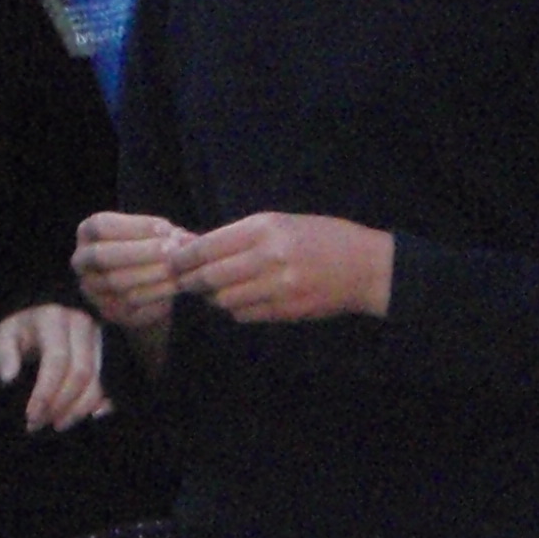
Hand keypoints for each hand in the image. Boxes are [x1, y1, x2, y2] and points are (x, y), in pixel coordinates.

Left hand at [0, 303, 111, 431]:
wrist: (39, 321)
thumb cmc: (19, 332)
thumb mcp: (3, 336)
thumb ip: (3, 354)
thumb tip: (8, 378)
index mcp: (54, 319)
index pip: (57, 360)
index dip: (45, 392)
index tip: (31, 416)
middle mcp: (82, 325)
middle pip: (80, 373)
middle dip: (60, 405)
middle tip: (39, 424)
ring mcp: (98, 341)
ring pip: (95, 383)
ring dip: (76, 411)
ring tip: (55, 424)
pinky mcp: (106, 356)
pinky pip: (106, 388)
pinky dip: (94, 408)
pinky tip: (76, 419)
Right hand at [73, 211, 188, 333]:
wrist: (151, 289)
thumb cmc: (149, 251)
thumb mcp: (152, 234)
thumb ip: (160, 232)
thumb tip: (174, 237)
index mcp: (87, 233)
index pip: (101, 226)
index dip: (135, 226)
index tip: (166, 229)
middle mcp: (82, 262)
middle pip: (102, 255)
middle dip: (140, 251)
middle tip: (171, 249)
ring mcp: (92, 290)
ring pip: (115, 282)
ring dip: (149, 273)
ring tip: (175, 268)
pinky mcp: (108, 312)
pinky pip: (128, 305)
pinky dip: (154, 294)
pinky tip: (173, 286)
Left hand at [174, 212, 392, 323]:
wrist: (365, 267)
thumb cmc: (322, 238)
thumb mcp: (281, 223)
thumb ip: (241, 235)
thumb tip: (198, 247)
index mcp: (265, 229)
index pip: (207, 247)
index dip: (183, 258)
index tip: (173, 260)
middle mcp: (268, 258)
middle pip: (209, 278)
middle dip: (189, 281)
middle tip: (181, 281)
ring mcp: (277, 288)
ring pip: (223, 300)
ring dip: (212, 297)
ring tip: (210, 291)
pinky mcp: (284, 311)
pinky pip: (244, 314)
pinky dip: (234, 309)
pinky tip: (237, 300)